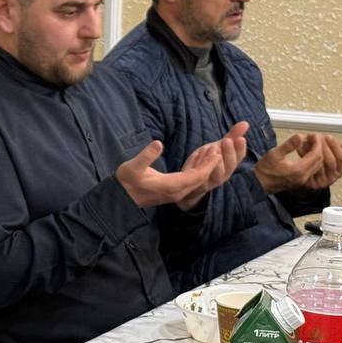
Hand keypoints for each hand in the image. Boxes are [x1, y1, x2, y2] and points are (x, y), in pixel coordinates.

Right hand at [116, 122, 248, 209]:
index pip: (196, 176)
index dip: (208, 165)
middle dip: (211, 165)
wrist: (121, 198)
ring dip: (205, 169)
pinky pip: (191, 183)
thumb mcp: (133, 166)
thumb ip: (146, 156)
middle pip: (200, 179)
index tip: (217, 152)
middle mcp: (177, 192)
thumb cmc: (126, 181)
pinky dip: (198, 172)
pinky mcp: (172, 192)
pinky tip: (200, 163)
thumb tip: (158, 143)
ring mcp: (175, 194)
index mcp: (171, 186)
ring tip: (213, 154)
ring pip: (196, 181)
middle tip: (220, 150)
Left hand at [177, 122, 249, 208]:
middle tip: (227, 140)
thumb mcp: (220, 146)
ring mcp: (212, 181)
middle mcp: (224, 174)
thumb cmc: (209, 158)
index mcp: (231, 164)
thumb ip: (232, 135)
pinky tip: (198, 154)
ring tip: (212, 148)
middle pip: (230, 166)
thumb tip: (245, 123)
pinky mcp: (199, 185)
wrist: (193, 177)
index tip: (241, 138)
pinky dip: (199, 164)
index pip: (240, 157)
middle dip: (229, 153)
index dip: (240, 148)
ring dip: (214, 159)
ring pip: (216, 173)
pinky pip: (200, 175)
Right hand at [255, 132, 341, 193]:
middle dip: (318, 148)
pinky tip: (305, 153)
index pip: (316, 155)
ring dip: (316, 154)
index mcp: (298, 170)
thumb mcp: (274, 153)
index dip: (317, 143)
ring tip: (309, 144)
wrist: (257, 184)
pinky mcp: (299, 181)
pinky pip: (311, 170)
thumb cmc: (264, 170)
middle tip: (313, 138)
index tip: (314, 135)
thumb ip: (289, 145)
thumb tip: (299, 136)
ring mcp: (302, 180)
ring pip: (317, 166)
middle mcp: (303, 177)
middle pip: (319, 161)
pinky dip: (311, 160)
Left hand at [301, 133, 341, 189]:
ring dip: (312, 149)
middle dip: (323, 146)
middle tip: (316, 136)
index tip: (328, 137)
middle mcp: (330, 179)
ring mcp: (319, 182)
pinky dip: (303, 156)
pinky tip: (299, 148)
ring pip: (318, 164)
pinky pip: (306, 168)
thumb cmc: (319, 167)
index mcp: (338, 172)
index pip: (341, 158)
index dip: (335, 146)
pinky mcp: (307, 183)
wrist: (305, 183)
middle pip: (330, 161)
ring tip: (307, 140)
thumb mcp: (332, 158)